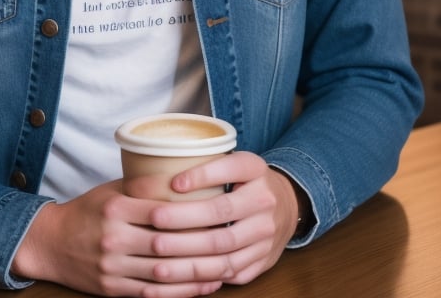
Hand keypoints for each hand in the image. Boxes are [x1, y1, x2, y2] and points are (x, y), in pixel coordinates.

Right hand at [12, 154, 300, 295]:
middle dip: (202, 247)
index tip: (220, 212)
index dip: (192, 215)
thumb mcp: (110, 190)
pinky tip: (201, 288)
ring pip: (163, 274)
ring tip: (225, 267)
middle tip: (232, 242)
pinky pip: (152, 295)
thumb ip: (142, 185)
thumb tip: (181, 172)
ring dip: (197, 274)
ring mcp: (112, 267)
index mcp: (115, 207)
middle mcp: (114, 238)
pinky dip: (180, 294)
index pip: (160, 211)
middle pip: (166, 245)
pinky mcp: (112, 290)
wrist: (51, 243)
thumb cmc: (87, 211)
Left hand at [150, 151, 300, 285]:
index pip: (229, 169)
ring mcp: (266, 235)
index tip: (173, 183)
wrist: (287, 206)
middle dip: (184, 220)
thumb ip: (206, 165)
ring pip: (225, 251)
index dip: (201, 176)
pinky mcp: (263, 260)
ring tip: (158, 261)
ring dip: (189, 258)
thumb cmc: (246, 181)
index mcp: (255, 170)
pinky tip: (180, 279)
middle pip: (222, 214)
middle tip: (153, 222)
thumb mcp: (234, 161)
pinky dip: (204, 278)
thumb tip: (154, 174)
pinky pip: (232, 273)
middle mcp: (264, 202)